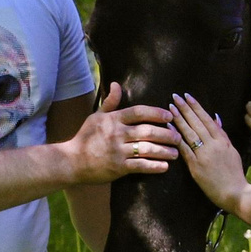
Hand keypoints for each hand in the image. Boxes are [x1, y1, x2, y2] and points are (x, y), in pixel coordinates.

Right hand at [65, 84, 180, 182]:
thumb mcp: (96, 117)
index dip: (156, 113)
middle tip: (178, 137)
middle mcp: (117, 134)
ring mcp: (118, 151)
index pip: (139, 112)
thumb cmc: (86, 137)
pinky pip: (141, 166)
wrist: (72, 161)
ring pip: (147, 149)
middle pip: (148, 131)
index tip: (170, 116)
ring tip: (176, 153)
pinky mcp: (118, 167)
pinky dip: (154, 166)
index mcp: (113, 119)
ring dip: (164, 151)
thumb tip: (116, 84)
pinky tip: (165, 166)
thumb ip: (110, 102)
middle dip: (167, 134)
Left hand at [168, 93, 250, 206]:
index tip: (188, 96)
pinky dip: (176, 137)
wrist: (236, 192)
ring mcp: (204, 155)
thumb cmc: (234, 173)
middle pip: (196, 123)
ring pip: (189, 133)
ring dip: (179, 119)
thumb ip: (223, 134)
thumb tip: (215, 117)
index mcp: (222, 140)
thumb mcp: (232, 150)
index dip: (196, 107)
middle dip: (185, 108)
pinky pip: (184, 149)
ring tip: (170, 108)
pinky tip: (169, 128)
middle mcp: (213, 145)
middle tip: (175, 97)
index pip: (207, 119)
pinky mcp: (196, 166)